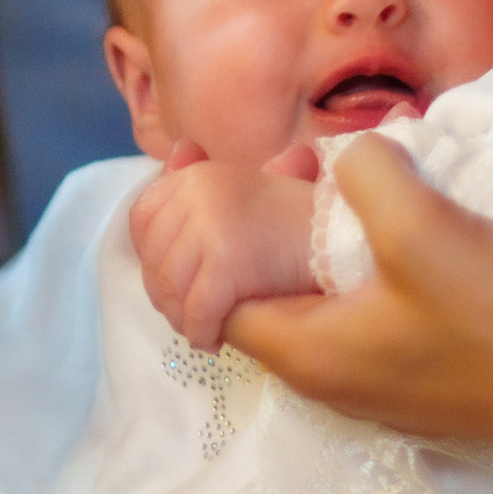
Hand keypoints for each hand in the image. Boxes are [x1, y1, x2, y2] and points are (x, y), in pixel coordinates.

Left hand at [128, 146, 323, 353]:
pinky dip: (201, 332)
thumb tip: (178, 153)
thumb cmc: (300, 225)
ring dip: (183, 320)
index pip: (143, 219)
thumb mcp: (246, 192)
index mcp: (197, 175)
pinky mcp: (228, 261)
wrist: (349, 240)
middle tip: (191, 318)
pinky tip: (216, 340)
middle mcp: (197, 192)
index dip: (151, 257)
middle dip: (167, 297)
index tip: (174, 282)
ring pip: (171, 290)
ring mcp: (211, 223)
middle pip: (154, 260)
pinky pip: (197, 311)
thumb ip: (205, 184)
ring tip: (206, 330)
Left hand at [227, 134, 492, 467]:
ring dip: (298, 232)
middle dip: (239, 222)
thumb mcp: (423, 228)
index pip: (204, 295)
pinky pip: (358, 305)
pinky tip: (387, 207)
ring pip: (307, 296)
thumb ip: (363, 176)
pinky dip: (347, 254)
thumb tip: (347, 156)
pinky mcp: (428, 367)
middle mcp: (330, 379)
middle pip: (250, 295)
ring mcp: (382, 379)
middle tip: (270, 157)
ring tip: (321, 169)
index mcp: (306, 356)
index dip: (187, 224)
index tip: (196, 159)